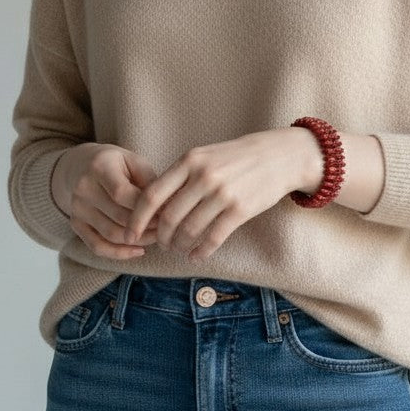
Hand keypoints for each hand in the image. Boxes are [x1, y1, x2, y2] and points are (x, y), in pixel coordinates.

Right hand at [51, 143, 159, 260]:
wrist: (82, 166)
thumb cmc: (117, 164)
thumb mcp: (134, 162)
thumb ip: (149, 181)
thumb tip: (165, 209)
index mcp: (99, 166)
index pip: (122, 193)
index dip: (145, 207)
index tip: (165, 212)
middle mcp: (83, 188)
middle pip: (118, 217)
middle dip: (146, 226)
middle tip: (166, 228)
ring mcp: (77, 208)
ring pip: (110, 235)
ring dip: (137, 241)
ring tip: (156, 237)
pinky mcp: (75, 224)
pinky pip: (97, 246)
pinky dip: (119, 253)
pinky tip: (138, 250)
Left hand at [124, 128, 322, 261]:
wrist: (279, 155)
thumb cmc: (237, 157)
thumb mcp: (205, 156)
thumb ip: (180, 176)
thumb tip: (153, 207)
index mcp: (190, 160)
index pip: (152, 194)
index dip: (136, 218)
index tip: (130, 233)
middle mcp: (203, 176)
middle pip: (168, 217)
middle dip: (160, 237)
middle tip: (161, 244)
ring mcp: (222, 193)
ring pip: (189, 230)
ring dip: (179, 245)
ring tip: (179, 248)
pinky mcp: (240, 210)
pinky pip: (212, 239)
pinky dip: (200, 251)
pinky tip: (197, 254)